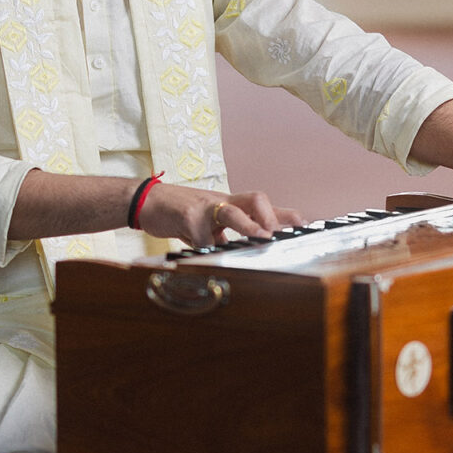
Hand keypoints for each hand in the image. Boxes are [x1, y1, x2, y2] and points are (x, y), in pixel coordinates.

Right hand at [139, 184, 303, 245]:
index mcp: (230, 203)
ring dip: (247, 225)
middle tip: (279, 235)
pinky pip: (201, 236)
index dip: (285, 214)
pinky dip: (205, 248)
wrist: (147, 202)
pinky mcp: (186, 217)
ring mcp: (204, 208)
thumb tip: (253, 246)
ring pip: (230, 212)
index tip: (304, 226)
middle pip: (254, 199)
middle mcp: (222, 202)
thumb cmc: (181, 212)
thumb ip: (229, 232)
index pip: (264, 205)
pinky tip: (202, 253)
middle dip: (270, 216)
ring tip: (261, 237)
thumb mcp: (210, 219)